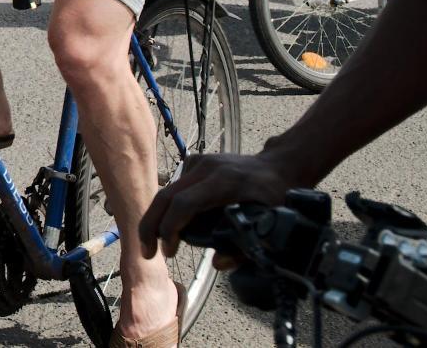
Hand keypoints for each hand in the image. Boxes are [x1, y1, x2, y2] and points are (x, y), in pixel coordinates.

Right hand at [139, 148, 307, 259]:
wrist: (279, 165)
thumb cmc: (277, 197)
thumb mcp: (269, 224)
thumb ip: (245, 247)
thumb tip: (217, 263)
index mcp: (224, 182)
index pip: (184, 203)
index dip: (171, 228)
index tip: (169, 252)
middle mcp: (206, 168)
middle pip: (166, 196)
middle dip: (151, 226)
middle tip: (147, 252)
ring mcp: (198, 162)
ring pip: (166, 191)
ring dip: (156, 218)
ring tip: (154, 243)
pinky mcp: (194, 162)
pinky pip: (175, 187)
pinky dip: (168, 207)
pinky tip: (171, 224)